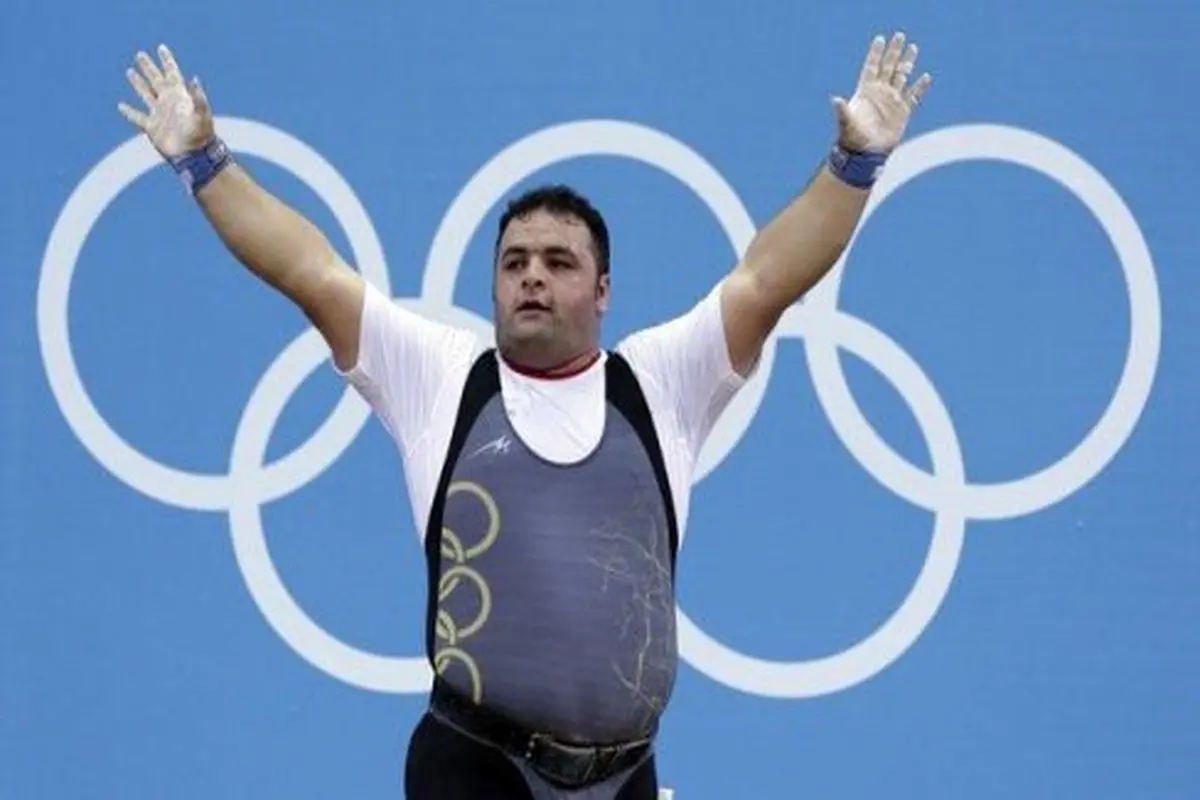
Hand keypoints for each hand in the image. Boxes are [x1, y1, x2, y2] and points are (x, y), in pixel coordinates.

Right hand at [117, 44, 214, 158]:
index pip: (172, 73)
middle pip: (156, 79)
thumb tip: (194, 79)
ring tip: (130, 71)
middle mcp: (168, 102)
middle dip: (149, 67)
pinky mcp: (152, 127)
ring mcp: (160, 114)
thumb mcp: (202, 114)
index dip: (167, 60)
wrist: (193, 155)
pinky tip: (121, 106)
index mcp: (180, 96)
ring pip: (145, 94)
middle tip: (140, 54)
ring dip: (138, 83)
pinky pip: (137, 117)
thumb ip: (198, 97)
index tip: (161, 47)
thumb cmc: (200, 135)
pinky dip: (128, 112)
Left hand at [832, 32, 931, 153]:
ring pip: (902, 77)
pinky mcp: (903, 112)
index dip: (875, 54)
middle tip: (900, 35)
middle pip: (888, 67)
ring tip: (913, 48)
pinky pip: (913, 96)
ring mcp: (892, 101)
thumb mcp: (846, 123)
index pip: (871, 67)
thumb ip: (842, 110)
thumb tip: (834, 99)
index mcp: (865, 92)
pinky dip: (920, 87)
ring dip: (907, 62)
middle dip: (894, 52)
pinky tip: (925, 77)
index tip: (880, 39)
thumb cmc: (852, 139)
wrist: (866, 154)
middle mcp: (879, 93)